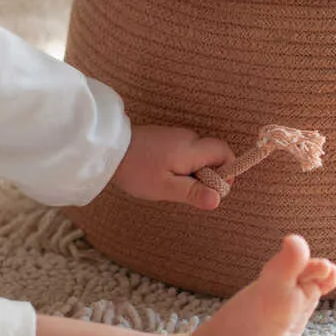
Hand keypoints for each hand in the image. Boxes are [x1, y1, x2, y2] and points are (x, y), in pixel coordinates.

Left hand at [112, 125, 233, 209]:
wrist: (107, 150)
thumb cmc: (137, 170)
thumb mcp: (165, 187)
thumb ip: (193, 192)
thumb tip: (218, 199)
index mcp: (192, 148)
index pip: (225, 153)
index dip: (227, 171)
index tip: (212, 189)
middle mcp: (189, 137)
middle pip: (214, 155)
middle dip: (208, 175)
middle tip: (187, 191)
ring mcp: (177, 136)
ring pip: (199, 156)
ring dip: (194, 172)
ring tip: (171, 183)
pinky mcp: (167, 138)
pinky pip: (186, 153)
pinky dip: (182, 166)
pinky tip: (163, 175)